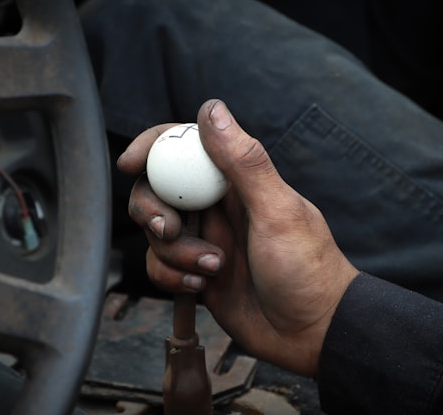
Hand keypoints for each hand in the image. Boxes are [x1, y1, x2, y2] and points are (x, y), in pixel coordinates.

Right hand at [117, 99, 358, 376]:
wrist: (312, 332)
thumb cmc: (306, 269)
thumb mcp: (278, 212)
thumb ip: (244, 161)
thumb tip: (212, 108)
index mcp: (235, 182)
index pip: (184, 147)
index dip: (152, 147)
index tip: (130, 163)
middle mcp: (215, 206)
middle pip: (157, 190)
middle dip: (153, 210)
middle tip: (170, 230)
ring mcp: (204, 239)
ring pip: (156, 232)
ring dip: (174, 253)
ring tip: (213, 268)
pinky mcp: (195, 271)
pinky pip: (160, 266)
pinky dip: (172, 277)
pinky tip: (203, 286)